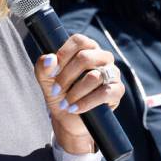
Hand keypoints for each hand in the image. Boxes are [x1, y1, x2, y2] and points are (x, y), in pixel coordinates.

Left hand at [35, 34, 124, 153]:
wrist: (70, 119)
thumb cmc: (60, 94)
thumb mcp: (46, 80)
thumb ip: (43, 67)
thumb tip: (50, 59)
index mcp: (87, 49)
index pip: (79, 41)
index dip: (63, 54)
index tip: (52, 71)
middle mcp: (102, 58)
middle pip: (85, 57)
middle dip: (66, 76)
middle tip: (55, 90)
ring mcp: (112, 73)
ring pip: (94, 76)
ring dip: (75, 92)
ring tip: (65, 103)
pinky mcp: (117, 90)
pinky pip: (104, 93)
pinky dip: (86, 102)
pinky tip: (75, 108)